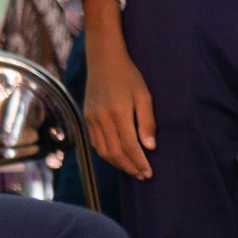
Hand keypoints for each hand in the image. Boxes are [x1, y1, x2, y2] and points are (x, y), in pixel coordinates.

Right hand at [85, 46, 155, 178]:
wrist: (104, 61)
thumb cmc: (129, 77)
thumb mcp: (144, 96)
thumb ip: (147, 122)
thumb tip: (150, 147)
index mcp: (117, 113)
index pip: (129, 146)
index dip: (139, 162)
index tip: (149, 173)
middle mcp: (101, 118)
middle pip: (114, 152)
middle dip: (129, 167)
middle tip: (142, 176)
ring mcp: (91, 119)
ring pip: (103, 151)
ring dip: (118, 164)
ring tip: (132, 170)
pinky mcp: (86, 118)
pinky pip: (95, 143)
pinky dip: (106, 154)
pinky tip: (118, 158)